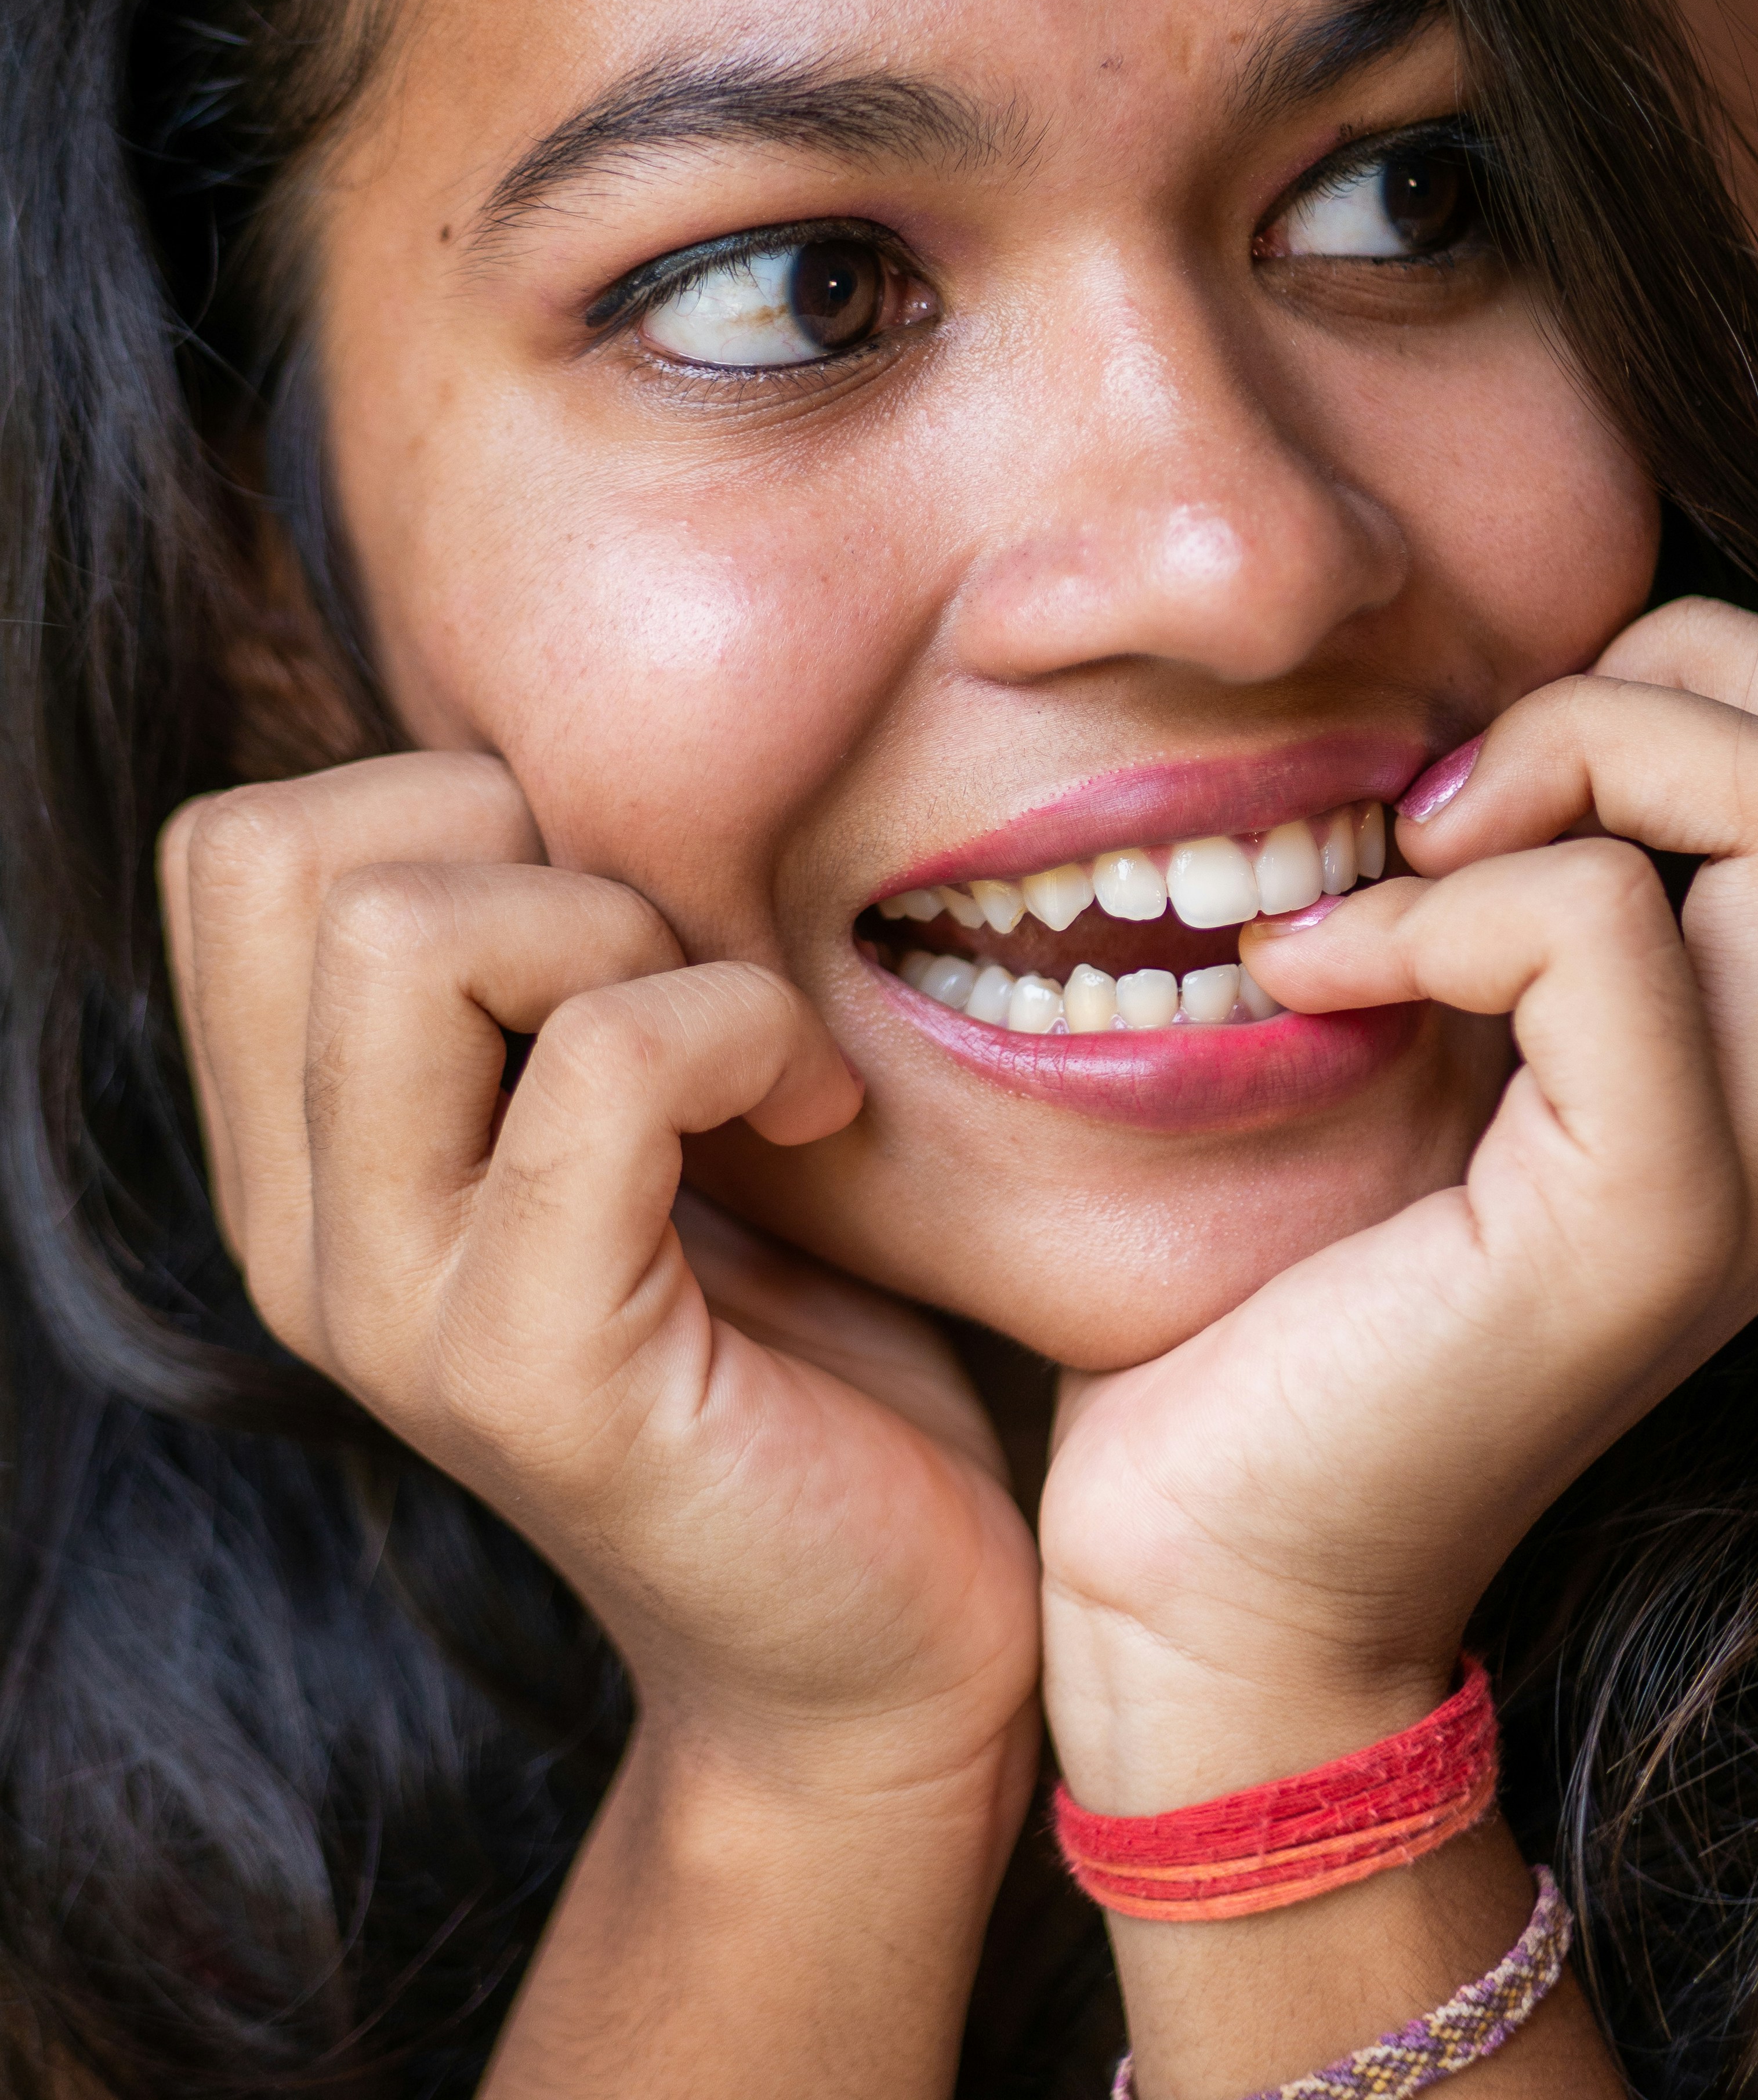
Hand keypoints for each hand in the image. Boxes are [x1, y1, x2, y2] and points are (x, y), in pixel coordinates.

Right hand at [159, 753, 1040, 1809]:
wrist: (867, 1649)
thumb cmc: (790, 1345)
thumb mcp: (632, 1121)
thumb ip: (549, 974)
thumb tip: (568, 763)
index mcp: (305, 1158)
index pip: (234, 847)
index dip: (436, 802)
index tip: (608, 911)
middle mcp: (301, 1232)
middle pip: (285, 858)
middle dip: (523, 842)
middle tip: (673, 964)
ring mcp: (395, 1309)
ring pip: (413, 937)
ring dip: (629, 929)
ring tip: (747, 1044)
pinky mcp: (532, 1370)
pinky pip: (600, 1062)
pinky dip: (741, 1026)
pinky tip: (817, 1102)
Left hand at [1038, 600, 1757, 1803]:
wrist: (1219, 1572)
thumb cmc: (1271, 1296)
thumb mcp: (1410, 1055)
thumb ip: (1493, 905)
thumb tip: (1459, 712)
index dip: (1697, 686)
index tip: (1482, 778)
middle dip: (1668, 683)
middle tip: (1463, 795)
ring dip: (1574, 760)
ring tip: (1403, 858)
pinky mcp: (1648, 1231)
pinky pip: (1607, 933)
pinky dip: (1437, 905)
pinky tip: (1311, 974)